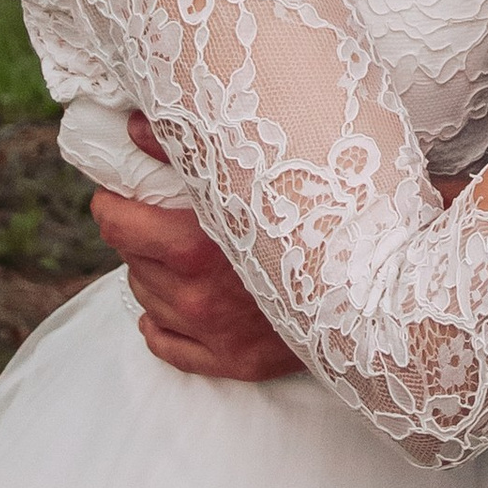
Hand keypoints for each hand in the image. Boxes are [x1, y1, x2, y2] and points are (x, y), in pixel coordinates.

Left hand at [91, 130, 304, 382]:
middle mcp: (195, 296)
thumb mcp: (249, 172)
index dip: (114, 203)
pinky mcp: (230, 361)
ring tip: (184, 252)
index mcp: (193, 247)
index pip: (116, 226)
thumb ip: (183, 147)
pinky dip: (162, 323)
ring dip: (155, 274)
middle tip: (163, 215)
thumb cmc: (314, 212)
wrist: (373, 280)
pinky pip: (166, 345)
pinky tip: (175, 305)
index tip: (123, 192)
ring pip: (147, 298)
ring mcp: (212, 334)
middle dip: (141, 235)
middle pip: (131, 259)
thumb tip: (132, 126)